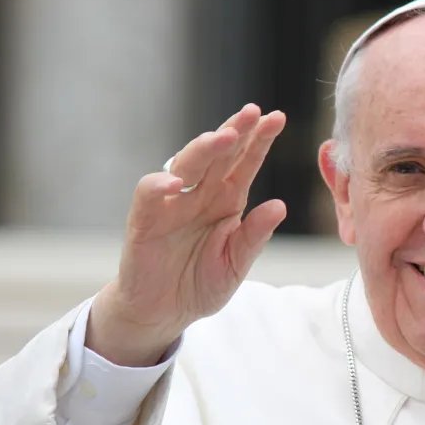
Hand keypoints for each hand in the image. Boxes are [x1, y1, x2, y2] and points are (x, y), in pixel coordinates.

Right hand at [87, 104, 287, 365]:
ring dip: (203, 149)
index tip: (277, 118)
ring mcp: (171, 205)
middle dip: (235, 131)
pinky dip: (159, 185)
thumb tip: (280, 206)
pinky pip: (149, 196)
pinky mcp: (144, 221)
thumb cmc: (200, 283)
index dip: (259, 140)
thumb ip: (255, 235)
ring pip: (185, 166)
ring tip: (224, 137)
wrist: (164, 312)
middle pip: (218, 155)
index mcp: (226, 199)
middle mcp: (200, 194)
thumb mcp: (236, 263)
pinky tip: (176, 181)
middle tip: (253, 112)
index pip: (245, 162)